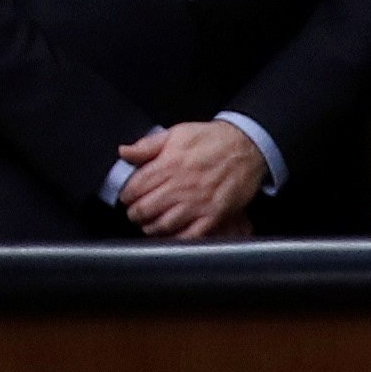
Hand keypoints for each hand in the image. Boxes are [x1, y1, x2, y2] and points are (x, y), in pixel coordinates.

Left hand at [114, 121, 263, 238]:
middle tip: (135, 213)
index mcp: (168, 165)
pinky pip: (191, 235)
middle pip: (146, 208)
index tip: (126, 197)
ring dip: (151, 227)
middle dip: (135, 213)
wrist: (246, 147)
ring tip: (149, 225)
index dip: (126, 195)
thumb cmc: (211, 139)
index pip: (136, 187)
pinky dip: (177, 239)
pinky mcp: (214, 215)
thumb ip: (147, 145)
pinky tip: (171, 236)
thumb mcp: (176, 133)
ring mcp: (198, 203)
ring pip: (164, 224)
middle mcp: (181, 186)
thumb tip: (124, 152)